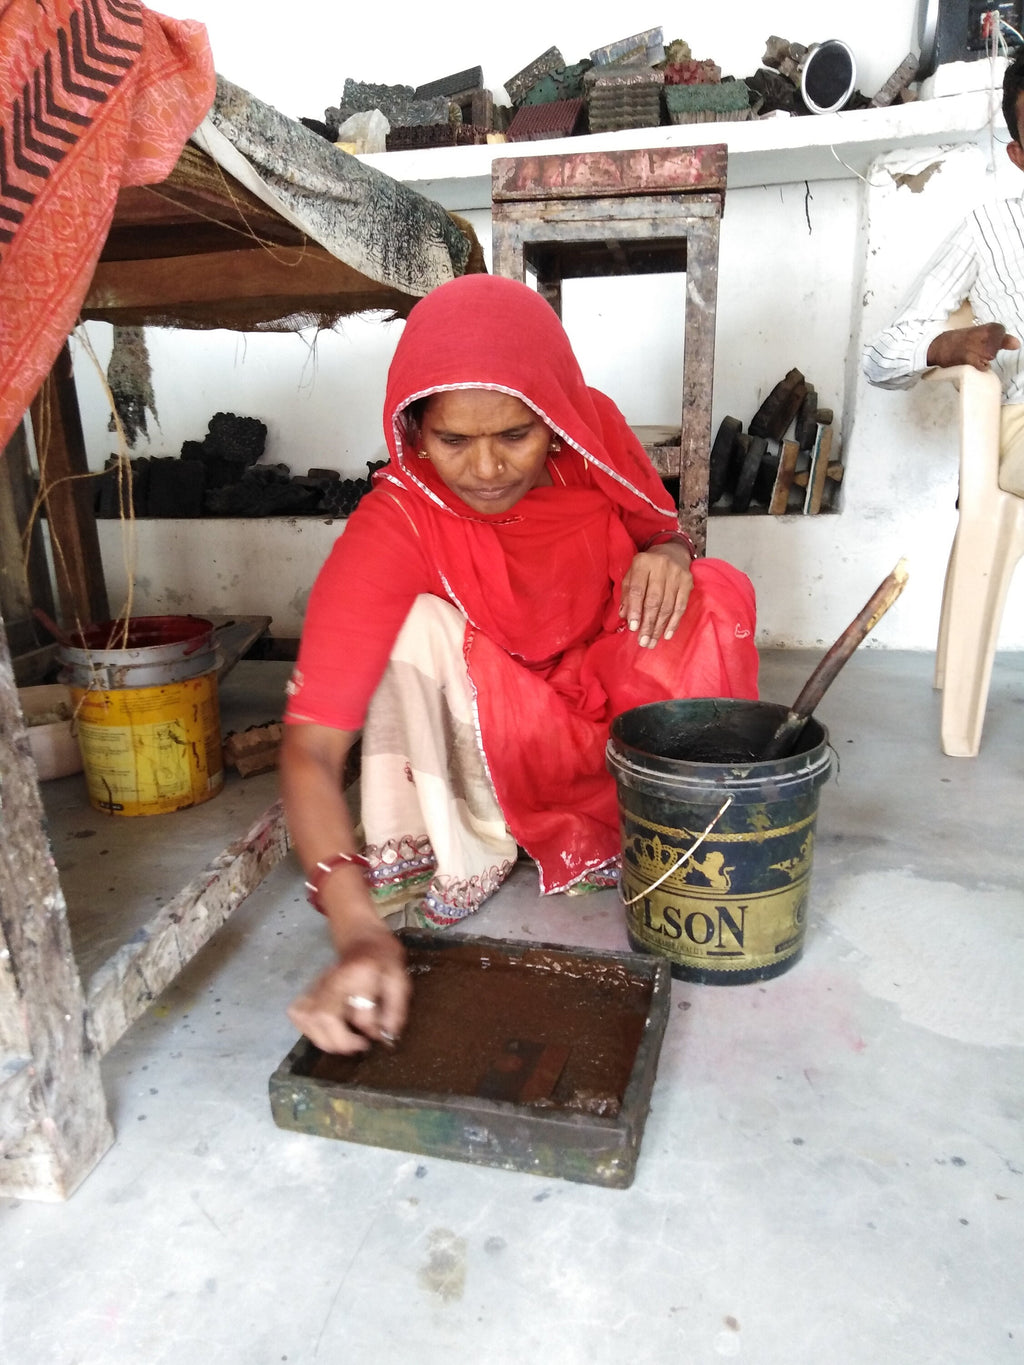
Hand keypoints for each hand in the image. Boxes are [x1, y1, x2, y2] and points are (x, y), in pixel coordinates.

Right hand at [287, 927, 410, 1053]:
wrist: (363, 938)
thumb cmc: (383, 960)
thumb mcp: (399, 978)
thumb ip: (396, 1007)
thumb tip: (386, 1035)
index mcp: (360, 973)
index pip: (359, 1009)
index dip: (370, 1028)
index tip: (378, 1035)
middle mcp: (334, 978)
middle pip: (324, 1016)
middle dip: (340, 1041)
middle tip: (358, 1045)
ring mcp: (317, 983)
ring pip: (307, 1018)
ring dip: (324, 1039)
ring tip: (343, 1042)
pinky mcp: (308, 989)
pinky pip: (298, 1014)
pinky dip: (308, 1028)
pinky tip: (325, 1030)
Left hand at [619, 543, 693, 648]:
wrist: (672, 551)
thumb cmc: (647, 567)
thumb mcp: (632, 575)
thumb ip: (627, 594)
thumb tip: (624, 616)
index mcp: (643, 563)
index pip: (638, 590)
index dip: (635, 610)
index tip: (633, 628)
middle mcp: (661, 567)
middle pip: (654, 601)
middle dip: (648, 624)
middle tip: (643, 641)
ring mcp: (676, 574)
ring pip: (667, 606)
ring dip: (659, 627)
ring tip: (652, 642)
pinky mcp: (688, 582)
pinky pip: (681, 607)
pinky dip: (673, 623)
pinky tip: (666, 634)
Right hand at [927, 323, 1020, 371]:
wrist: (937, 346)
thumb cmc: (957, 340)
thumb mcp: (979, 333)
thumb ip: (1000, 338)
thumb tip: (1017, 344)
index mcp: (988, 328)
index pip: (1001, 334)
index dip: (993, 339)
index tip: (981, 339)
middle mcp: (985, 337)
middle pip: (996, 348)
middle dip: (987, 350)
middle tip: (974, 348)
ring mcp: (979, 349)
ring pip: (990, 357)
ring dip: (982, 358)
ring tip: (970, 354)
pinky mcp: (971, 360)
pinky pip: (982, 366)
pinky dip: (977, 366)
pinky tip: (970, 362)